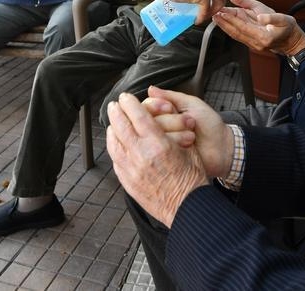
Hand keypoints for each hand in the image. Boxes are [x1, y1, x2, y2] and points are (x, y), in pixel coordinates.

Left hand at [106, 92, 207, 226]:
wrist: (187, 208)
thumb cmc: (192, 178)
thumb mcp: (187, 148)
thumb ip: (172, 132)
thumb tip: (160, 119)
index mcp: (158, 144)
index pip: (137, 115)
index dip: (129, 103)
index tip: (126, 97)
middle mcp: (141, 155)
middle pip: (120, 126)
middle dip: (116, 112)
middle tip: (114, 105)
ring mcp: (131, 170)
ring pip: (113, 143)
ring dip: (112, 129)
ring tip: (113, 123)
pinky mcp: (127, 182)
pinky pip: (115, 159)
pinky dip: (114, 147)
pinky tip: (117, 143)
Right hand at [139, 86, 233, 178]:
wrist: (222, 147)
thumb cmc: (210, 124)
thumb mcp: (192, 104)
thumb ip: (171, 96)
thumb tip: (151, 88)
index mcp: (165, 114)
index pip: (146, 107)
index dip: (155, 106)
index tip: (169, 108)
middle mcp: (161, 128)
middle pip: (147, 122)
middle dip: (170, 121)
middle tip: (188, 123)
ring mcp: (163, 143)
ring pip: (153, 136)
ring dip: (175, 133)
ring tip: (191, 136)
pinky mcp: (167, 157)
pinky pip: (160, 150)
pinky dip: (175, 144)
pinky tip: (187, 145)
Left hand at [213, 0, 304, 54]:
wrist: (292, 42)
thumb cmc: (288, 28)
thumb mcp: (282, 17)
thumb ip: (268, 15)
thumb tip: (257, 13)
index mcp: (264, 37)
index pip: (244, 28)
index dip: (232, 20)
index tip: (222, 12)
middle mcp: (257, 43)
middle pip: (236, 32)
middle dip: (224, 23)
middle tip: (213, 13)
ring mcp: (253, 45)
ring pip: (235, 35)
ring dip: (224, 26)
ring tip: (215, 16)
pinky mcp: (251, 42)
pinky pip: (238, 35)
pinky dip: (229, 28)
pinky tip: (223, 22)